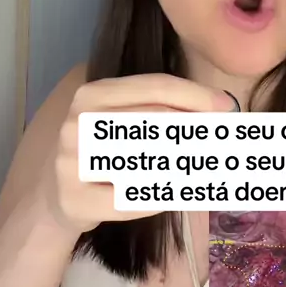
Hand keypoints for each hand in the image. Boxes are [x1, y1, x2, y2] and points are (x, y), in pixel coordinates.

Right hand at [43, 73, 233, 235]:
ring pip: (146, 162)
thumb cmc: (103, 153)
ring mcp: (71, 162)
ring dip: (184, 166)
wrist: (57, 196)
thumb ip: (162, 110)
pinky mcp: (74, 199)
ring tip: (204, 168)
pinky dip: (160, 198)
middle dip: (196, 130)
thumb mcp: (123, 120)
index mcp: (93, 93)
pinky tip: (171, 195)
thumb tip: (221, 108)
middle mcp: (78, 122)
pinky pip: (134, 199)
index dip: (196, 95)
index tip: (227, 106)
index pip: (155, 86)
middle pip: (155, 120)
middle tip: (222, 140)